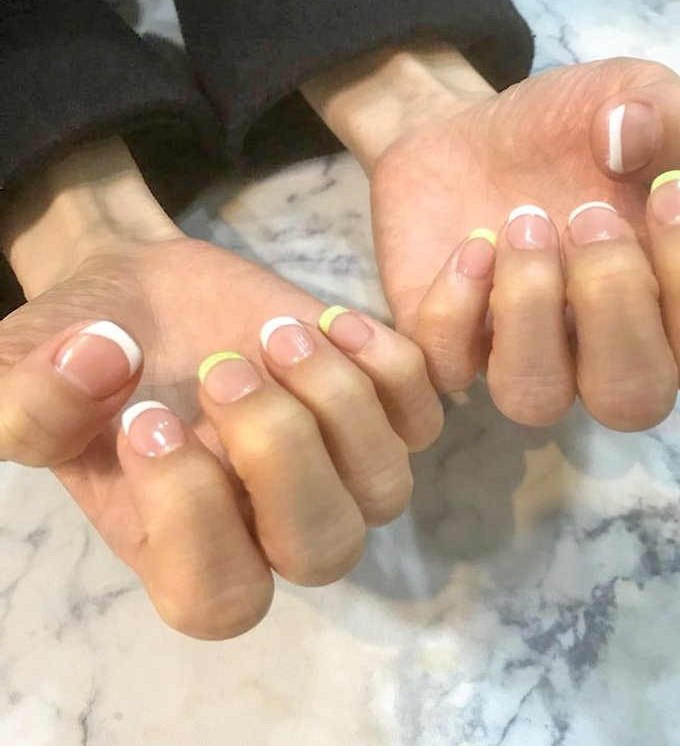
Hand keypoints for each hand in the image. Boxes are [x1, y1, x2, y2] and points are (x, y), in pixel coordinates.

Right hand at [0, 139, 442, 638]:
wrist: (149, 298)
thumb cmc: (84, 349)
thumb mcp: (25, 373)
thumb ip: (30, 399)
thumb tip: (104, 367)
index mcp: (186, 549)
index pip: (220, 596)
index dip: (193, 516)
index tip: (147, 418)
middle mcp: (274, 527)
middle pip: (324, 550)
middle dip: (281, 454)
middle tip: (223, 370)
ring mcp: (340, 471)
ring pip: (387, 488)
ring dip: (339, 404)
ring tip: (276, 332)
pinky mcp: (381, 410)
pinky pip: (425, 411)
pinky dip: (393, 364)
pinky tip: (334, 317)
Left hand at [305, 48, 679, 430]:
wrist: (467, 141)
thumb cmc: (563, 136)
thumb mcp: (628, 99)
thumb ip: (669, 112)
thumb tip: (636, 139)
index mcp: (664, 312)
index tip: (668, 191)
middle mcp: (595, 354)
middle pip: (632, 400)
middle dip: (614, 303)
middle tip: (587, 215)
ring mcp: (517, 357)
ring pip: (535, 399)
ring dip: (531, 312)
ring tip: (523, 225)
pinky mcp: (449, 348)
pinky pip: (450, 368)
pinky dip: (456, 308)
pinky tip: (471, 245)